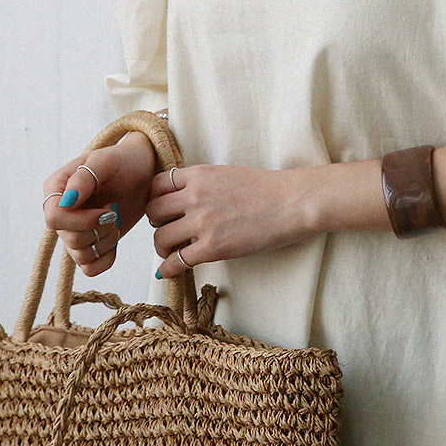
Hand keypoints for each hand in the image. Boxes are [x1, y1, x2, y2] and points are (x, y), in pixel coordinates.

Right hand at [43, 127, 155, 275]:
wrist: (143, 172)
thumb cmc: (124, 161)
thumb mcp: (106, 160)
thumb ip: (85, 177)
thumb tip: (66, 201)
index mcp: (56, 188)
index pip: (54, 218)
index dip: (80, 220)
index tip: (107, 207)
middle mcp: (60, 212)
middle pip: (69, 239)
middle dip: (99, 229)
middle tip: (115, 210)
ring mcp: (72, 230)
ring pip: (79, 256)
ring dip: (106, 242)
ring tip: (116, 220)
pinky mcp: (88, 245)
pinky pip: (90, 268)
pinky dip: (107, 257)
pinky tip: (115, 237)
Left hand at [149, 157, 318, 271]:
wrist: (292, 202)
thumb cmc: (267, 189)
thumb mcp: (227, 174)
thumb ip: (202, 184)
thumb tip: (184, 201)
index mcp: (199, 174)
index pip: (156, 184)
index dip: (155, 198)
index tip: (162, 209)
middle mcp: (195, 196)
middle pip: (153, 211)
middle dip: (156, 223)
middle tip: (167, 230)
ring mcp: (202, 222)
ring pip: (160, 237)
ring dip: (162, 247)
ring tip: (171, 251)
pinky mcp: (212, 247)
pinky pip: (176, 261)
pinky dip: (168, 268)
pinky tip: (169, 271)